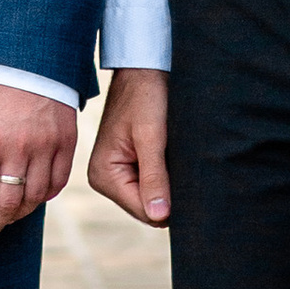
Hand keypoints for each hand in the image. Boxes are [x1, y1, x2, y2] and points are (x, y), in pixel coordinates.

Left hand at [0, 82, 76, 248]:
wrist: (30, 57)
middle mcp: (18, 148)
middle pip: (6, 204)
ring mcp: (46, 147)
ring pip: (33, 198)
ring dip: (16, 216)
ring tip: (2, 221)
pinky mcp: (66, 143)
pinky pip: (57, 183)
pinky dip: (43, 198)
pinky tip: (29, 202)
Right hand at [86, 66, 171, 225]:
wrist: (144, 71)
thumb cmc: (145, 97)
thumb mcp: (151, 137)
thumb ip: (154, 178)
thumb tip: (160, 217)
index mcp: (104, 176)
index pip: (144, 211)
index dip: (169, 202)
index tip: (185, 179)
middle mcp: (106, 180)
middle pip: (148, 209)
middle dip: (168, 193)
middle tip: (178, 162)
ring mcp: (118, 175)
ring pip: (154, 199)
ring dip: (169, 184)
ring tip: (173, 156)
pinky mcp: (131, 167)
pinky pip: (154, 185)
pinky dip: (167, 176)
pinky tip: (170, 156)